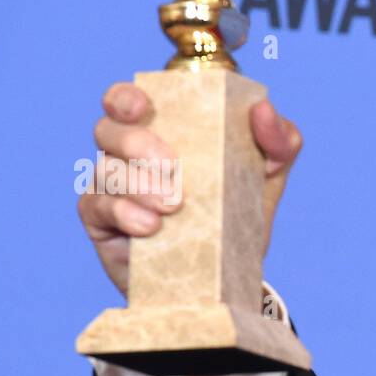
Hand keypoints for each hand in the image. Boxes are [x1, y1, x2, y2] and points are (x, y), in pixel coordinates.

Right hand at [80, 82, 303, 294]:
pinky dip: (124, 212)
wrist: (229, 276)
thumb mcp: (270, 175)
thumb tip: (263, 109)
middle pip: (108, 130)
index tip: (140, 108)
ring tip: (173, 206)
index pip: (125, 101)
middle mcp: (128, 154)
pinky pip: (97, 208)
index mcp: (162, 131)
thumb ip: (278, 140)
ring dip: (137, 184)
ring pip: (105, 170)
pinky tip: (150, 227)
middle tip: (172, 168)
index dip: (124, 98)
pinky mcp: (103, 224)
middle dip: (137, 143)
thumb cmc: (240, 213)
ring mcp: (112, 189)